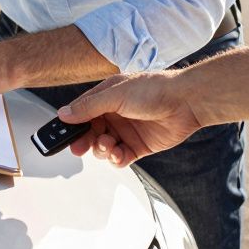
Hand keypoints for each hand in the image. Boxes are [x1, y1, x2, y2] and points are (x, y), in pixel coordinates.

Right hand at [56, 72, 205, 168]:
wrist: (186, 102)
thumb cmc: (153, 90)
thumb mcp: (115, 95)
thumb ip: (88, 107)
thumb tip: (64, 114)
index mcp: (105, 97)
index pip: (81, 113)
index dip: (71, 125)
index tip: (62, 136)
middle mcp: (114, 114)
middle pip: (90, 133)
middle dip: (84, 141)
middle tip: (79, 148)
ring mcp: (126, 131)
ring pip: (103, 147)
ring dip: (102, 149)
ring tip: (109, 146)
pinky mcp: (139, 146)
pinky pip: (121, 157)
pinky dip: (117, 159)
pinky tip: (119, 155)